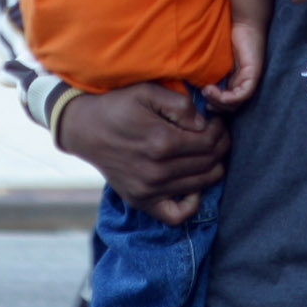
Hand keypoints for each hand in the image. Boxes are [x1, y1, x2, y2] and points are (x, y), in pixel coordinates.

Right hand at [57, 82, 229, 225]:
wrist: (85, 129)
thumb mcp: (148, 91)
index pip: (209, 142)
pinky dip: (191, 203)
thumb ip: (180, 105)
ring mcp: (149, 190)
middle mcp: (157, 171)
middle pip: (209, 163)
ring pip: (201, 185)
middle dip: (220, 146)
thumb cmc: (118, 106)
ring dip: (212, 168)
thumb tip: (203, 124)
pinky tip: (191, 184)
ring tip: (207, 152)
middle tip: (216, 134)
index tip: (217, 121)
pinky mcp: (141, 201)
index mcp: (162, 142)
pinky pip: (177, 215)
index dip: (220, 130)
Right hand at [201, 22, 264, 111]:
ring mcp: (249, 80)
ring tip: (206, 90)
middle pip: (230, 107)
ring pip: (236, 104)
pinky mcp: (253, 75)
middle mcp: (242, 83)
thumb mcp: (212, 58)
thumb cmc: (225, 36)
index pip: (225, 104)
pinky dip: (229, 97)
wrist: (242, 21)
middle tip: (202, 97)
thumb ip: (207, 72)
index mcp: (233, 81)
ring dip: (218, 101)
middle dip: (214, 106)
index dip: (213, 105)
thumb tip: (191, 87)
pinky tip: (213, 89)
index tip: (200, 99)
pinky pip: (243, 94)